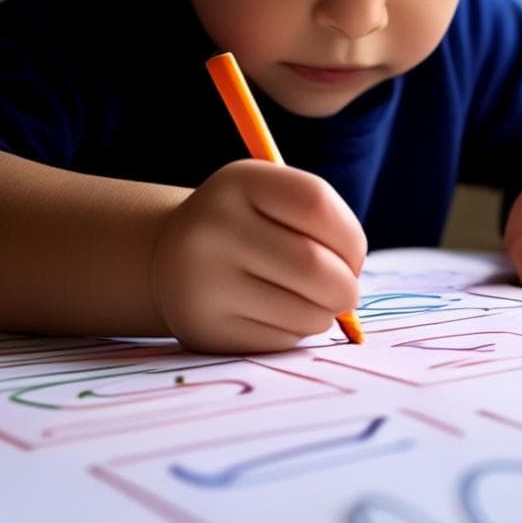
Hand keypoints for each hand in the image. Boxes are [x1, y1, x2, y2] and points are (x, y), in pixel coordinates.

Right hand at [149, 160, 365, 352]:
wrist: (167, 258)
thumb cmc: (245, 225)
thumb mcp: (271, 198)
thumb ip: (320, 224)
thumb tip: (352, 281)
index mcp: (238, 182)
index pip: (316, 204)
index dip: (351, 235)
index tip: (353, 254)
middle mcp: (213, 228)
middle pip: (315, 266)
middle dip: (347, 287)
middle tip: (346, 291)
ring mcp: (204, 283)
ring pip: (306, 312)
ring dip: (325, 312)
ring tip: (308, 300)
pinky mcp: (206, 330)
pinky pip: (283, 340)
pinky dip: (296, 331)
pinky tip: (274, 314)